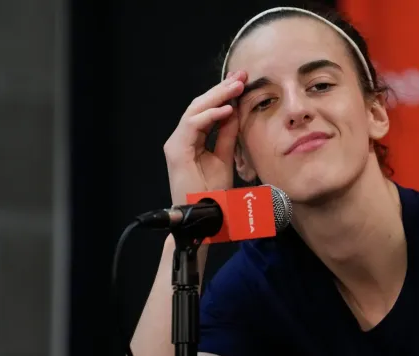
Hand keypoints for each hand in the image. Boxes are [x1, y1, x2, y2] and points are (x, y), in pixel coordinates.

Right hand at [163, 71, 245, 204]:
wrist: (204, 217)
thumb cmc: (212, 193)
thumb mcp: (225, 157)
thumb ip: (227, 135)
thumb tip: (235, 112)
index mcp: (193, 139)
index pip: (207, 110)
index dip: (223, 94)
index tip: (242, 81)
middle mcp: (181, 138)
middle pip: (199, 105)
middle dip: (221, 89)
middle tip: (241, 76)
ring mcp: (176, 144)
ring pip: (194, 110)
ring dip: (217, 97)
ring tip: (237, 87)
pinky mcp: (176, 151)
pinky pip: (192, 126)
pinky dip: (210, 116)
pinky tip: (227, 109)